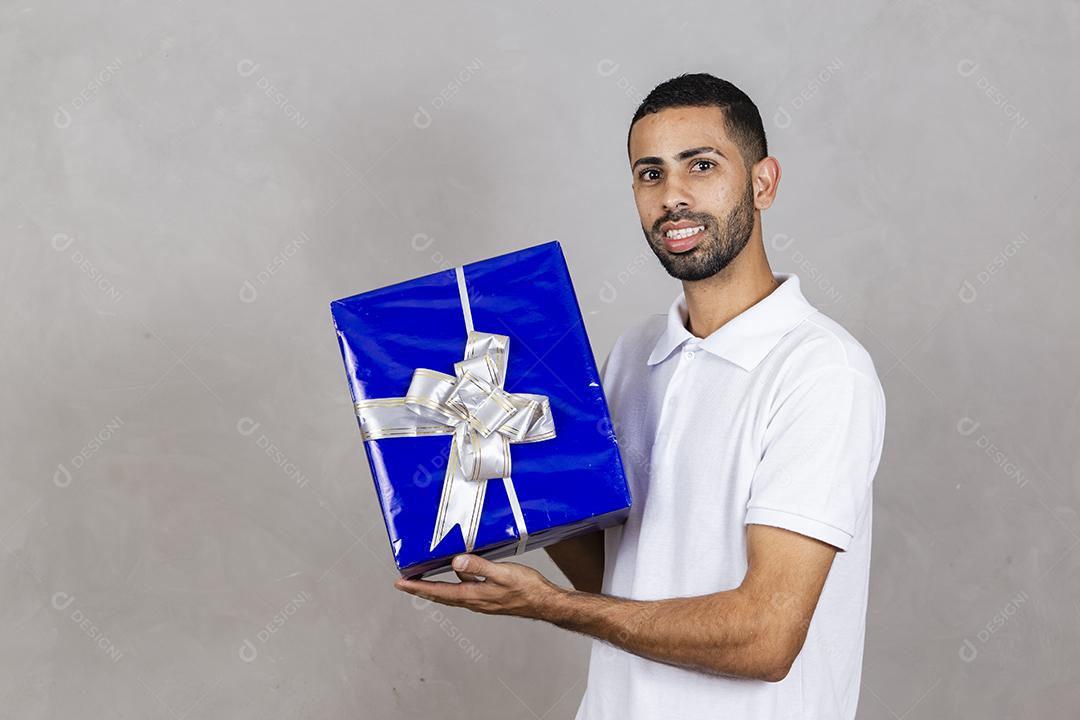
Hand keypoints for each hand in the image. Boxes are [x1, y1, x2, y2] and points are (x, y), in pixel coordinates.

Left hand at [394, 554, 564, 618]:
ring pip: (452, 593)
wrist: (544, 603)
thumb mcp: (503, 573)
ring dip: (436, 586)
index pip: (438, 592)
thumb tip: (455, 562)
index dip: (418, 587)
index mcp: (473, 595)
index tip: (401, 584)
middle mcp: (473, 601)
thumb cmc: (527, 588)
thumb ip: (479, 567)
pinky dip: (455, 583)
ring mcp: (481, 601)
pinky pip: (465, 590)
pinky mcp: (489, 598)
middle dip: (421, 588)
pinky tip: (460, 571)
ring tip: (424, 577)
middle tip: (403, 583)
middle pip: (440, 595)